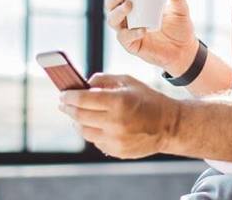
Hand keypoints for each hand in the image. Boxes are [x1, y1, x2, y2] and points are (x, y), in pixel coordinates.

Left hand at [58, 73, 181, 158]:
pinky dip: (92, 132)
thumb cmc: (148, 99)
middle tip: (63, 103)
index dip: (69, 96)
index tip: (63, 94)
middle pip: (79, 116)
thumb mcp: (128, 81)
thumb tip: (83, 85)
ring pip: (84, 131)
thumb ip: (104, 80)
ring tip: (77, 114)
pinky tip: (96, 124)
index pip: (83, 99)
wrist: (169, 125)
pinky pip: (96, 141)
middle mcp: (115, 123)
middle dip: (68, 108)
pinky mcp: (117, 151)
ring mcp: (116, 140)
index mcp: (118, 102)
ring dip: (77, 122)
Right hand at [101, 0, 198, 74]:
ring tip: (129, 6)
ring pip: (112, 21)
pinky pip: (125, 39)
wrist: (185, 49)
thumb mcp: (180, 8)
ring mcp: (128, 31)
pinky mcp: (132, 46)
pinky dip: (131, 33)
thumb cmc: (179, 27)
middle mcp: (128, 17)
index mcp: (135, 3)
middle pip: (110, 5)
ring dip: (118, 12)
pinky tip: (142, 30)